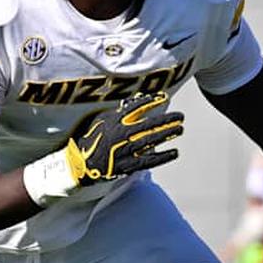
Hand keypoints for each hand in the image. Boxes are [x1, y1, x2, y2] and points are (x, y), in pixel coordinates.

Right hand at [67, 91, 183, 183]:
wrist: (81, 163)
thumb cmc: (93, 139)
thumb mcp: (102, 120)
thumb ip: (118, 112)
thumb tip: (134, 103)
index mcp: (115, 121)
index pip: (137, 108)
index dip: (152, 102)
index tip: (164, 97)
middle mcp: (122, 134)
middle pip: (149, 124)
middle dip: (166, 120)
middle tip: (181, 116)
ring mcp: (126, 150)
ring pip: (151, 140)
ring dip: (167, 134)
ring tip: (180, 129)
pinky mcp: (128, 165)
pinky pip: (149, 160)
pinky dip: (163, 156)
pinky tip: (174, 152)